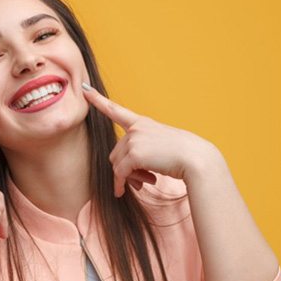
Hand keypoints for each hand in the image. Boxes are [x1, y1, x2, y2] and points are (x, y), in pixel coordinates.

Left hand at [82, 84, 218, 196]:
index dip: (98, 100)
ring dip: (126, 178)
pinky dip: (121, 184)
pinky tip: (127, 191)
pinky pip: (120, 173)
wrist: (196, 159)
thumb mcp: (160, 148)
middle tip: (140, 182)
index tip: (85, 89)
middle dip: (124, 170)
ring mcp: (135, 139)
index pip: (116, 110)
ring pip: (117, 164)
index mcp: (142, 123)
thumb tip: (123, 174)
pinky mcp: (135, 153)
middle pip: (116, 153)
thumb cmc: (182, 156)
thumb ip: (140, 153)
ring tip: (144, 184)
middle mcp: (136, 128)